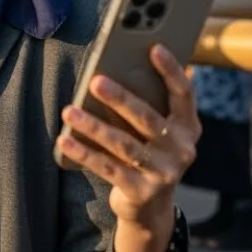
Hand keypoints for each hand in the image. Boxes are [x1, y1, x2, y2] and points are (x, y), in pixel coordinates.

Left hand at [57, 45, 200, 250]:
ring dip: (94, 126)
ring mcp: (164, 172)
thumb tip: (117, 64)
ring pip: (124, 144)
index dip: (171, 70)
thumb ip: (143, 102)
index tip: (154, 47)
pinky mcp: (141, 191)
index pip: (184, 94)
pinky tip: (64, 140)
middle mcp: (181, 149)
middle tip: (95, 80)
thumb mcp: (152, 129)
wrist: (149, 205)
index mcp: (187, 126)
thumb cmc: (145, 149)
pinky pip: (107, 168)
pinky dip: (84, 153)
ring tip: (68, 111)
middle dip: (121, 98)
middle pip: (147, 118)